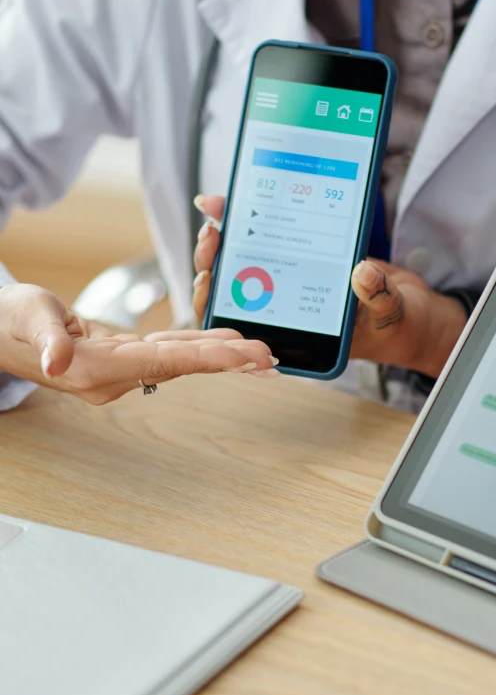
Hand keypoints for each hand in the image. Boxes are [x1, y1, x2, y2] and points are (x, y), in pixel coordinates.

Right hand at [0, 282, 277, 404]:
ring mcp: (118, 372)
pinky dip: (195, 348)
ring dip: (218, 355)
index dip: (208, 358)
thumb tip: (57, 363)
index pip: (165, 361)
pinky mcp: (119, 360)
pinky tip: (221, 344)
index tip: (245, 358)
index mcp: (96, 368)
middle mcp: (114, 377)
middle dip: (228, 361)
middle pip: (182, 365)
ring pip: (179, 359)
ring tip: (258, 354)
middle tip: (270, 358)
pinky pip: (166, 353)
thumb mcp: (26, 316)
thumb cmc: (8, 320)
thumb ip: (47, 339)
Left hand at [192, 195, 465, 377]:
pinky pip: (282, 240)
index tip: (210, 271)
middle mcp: (294, 309)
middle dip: (218, 257)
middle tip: (213, 227)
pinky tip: (250, 196)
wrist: (420, 316)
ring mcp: (301, 283)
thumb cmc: (403, 327)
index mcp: (301, 332)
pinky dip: (265, 219)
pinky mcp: (314, 259)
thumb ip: (378, 296)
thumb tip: (362, 273)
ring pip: (252, 260)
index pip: (246, 321)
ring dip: (234, 234)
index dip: (219, 298)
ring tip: (220, 206)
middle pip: (239, 286)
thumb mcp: (393, 313)